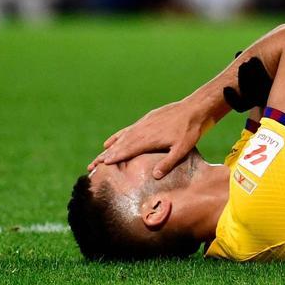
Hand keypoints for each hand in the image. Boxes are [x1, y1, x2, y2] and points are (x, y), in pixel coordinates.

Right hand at [87, 98, 211, 178]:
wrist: (194, 108)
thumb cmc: (190, 130)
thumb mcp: (183, 148)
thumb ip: (169, 162)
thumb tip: (155, 176)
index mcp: (149, 138)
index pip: (128, 150)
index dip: (115, 158)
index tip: (101, 165)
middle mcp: (142, 130)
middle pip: (120, 145)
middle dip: (106, 156)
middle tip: (91, 166)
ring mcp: (143, 124)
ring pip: (122, 137)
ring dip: (109, 148)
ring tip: (97, 158)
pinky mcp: (145, 119)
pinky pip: (127, 129)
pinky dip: (117, 136)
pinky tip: (109, 142)